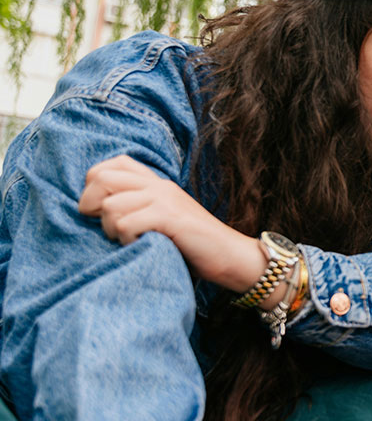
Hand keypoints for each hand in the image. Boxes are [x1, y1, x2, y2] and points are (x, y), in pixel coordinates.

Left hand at [78, 155, 262, 293]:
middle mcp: (158, 185)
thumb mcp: (165, 219)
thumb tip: (97, 211)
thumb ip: (140, 208)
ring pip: (110, 205)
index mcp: (156, 183)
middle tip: (107, 228)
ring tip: (129, 240)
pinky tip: (142, 245)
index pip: (110, 164)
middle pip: (101, 178)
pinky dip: (126, 239)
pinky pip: (125, 223)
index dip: (93, 185)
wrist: (232, 256)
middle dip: (91, 205)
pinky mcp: (169, 217)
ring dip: (110, 229)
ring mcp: (164, 199)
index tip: (99, 210)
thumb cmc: (194, 245)